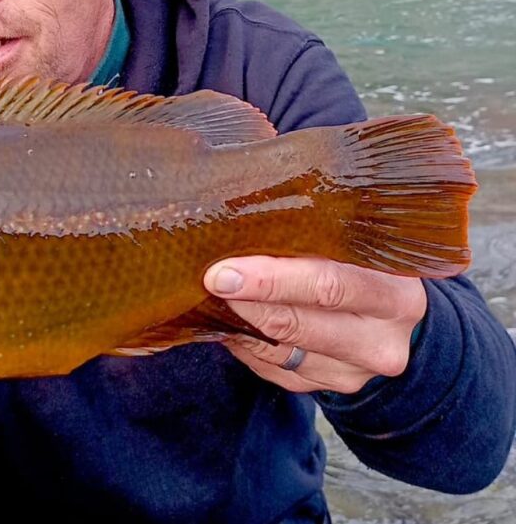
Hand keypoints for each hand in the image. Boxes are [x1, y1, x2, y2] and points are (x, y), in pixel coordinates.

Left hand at [203, 256, 426, 394]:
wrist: (400, 324)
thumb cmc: (370, 270)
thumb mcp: (362, 247)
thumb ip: (318, 236)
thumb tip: (246, 221)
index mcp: (394, 296)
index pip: (327, 287)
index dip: (271, 280)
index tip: (224, 271)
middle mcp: (380, 341)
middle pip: (298, 324)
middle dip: (246, 302)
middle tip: (210, 281)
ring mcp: (354, 373)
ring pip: (278, 351)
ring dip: (238, 323)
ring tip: (212, 296)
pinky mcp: (328, 388)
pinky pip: (272, 368)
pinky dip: (245, 343)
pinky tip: (231, 320)